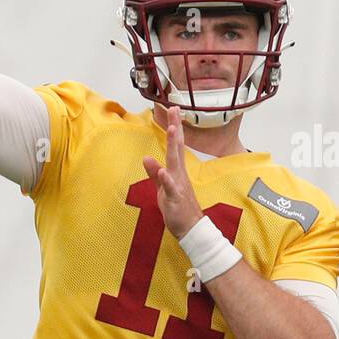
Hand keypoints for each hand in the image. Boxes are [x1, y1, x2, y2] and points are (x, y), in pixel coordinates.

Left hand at [143, 106, 203, 237]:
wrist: (191, 229)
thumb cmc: (178, 209)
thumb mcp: (162, 188)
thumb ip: (155, 174)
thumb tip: (147, 158)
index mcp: (176, 171)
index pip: (175, 146)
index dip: (173, 128)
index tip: (172, 110)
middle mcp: (179, 174)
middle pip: (176, 147)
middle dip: (175, 128)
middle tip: (174, 109)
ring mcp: (178, 185)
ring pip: (175, 163)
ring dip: (173, 146)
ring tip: (173, 130)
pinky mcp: (176, 198)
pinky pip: (171, 187)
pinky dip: (167, 179)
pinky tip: (164, 170)